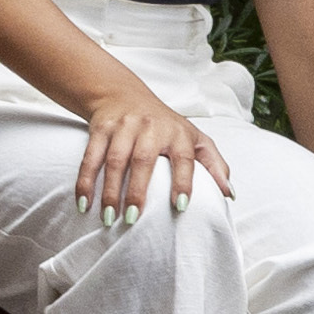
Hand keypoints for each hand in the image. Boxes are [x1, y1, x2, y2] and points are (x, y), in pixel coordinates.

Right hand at [77, 84, 234, 215]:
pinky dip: (85, 181)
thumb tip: (230, 193)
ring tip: (109, 217)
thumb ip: (215, 165)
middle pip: (143, 160)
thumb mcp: (195, 138)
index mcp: (178, 133)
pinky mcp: (101, 129)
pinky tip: (84, 203)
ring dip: (109, 190)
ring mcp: (124, 127)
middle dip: (137, 190)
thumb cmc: (165, 125)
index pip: (183, 157)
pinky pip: (91, 157)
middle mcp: (151, 128)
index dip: (183, 181)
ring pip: (114, 160)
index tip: (179, 206)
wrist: (124, 94)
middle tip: (133, 219)